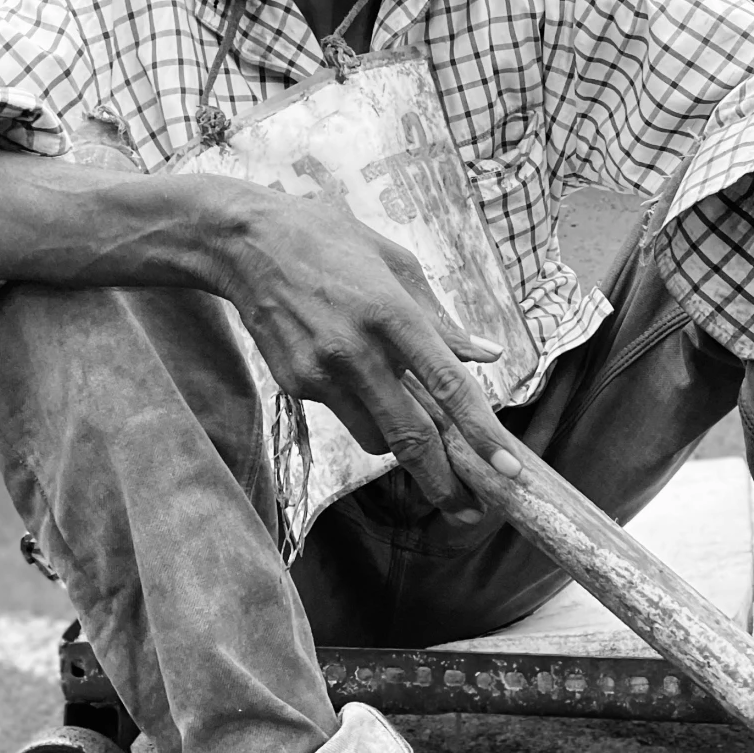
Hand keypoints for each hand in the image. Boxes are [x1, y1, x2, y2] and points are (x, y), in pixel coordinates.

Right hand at [211, 191, 523, 518]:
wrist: (246, 243)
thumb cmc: (330, 242)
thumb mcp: (396, 264)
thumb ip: (441, 318)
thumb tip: (485, 355)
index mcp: (393, 313)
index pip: (448, 386)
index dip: (482, 434)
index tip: (508, 470)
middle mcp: (358, 351)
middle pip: (410, 436)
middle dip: (444, 483)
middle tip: (471, 510)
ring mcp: (323, 373)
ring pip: (376, 439)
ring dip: (401, 445)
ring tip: (416, 431)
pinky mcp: (297, 386)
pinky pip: (345, 416)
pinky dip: (364, 410)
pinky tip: (356, 375)